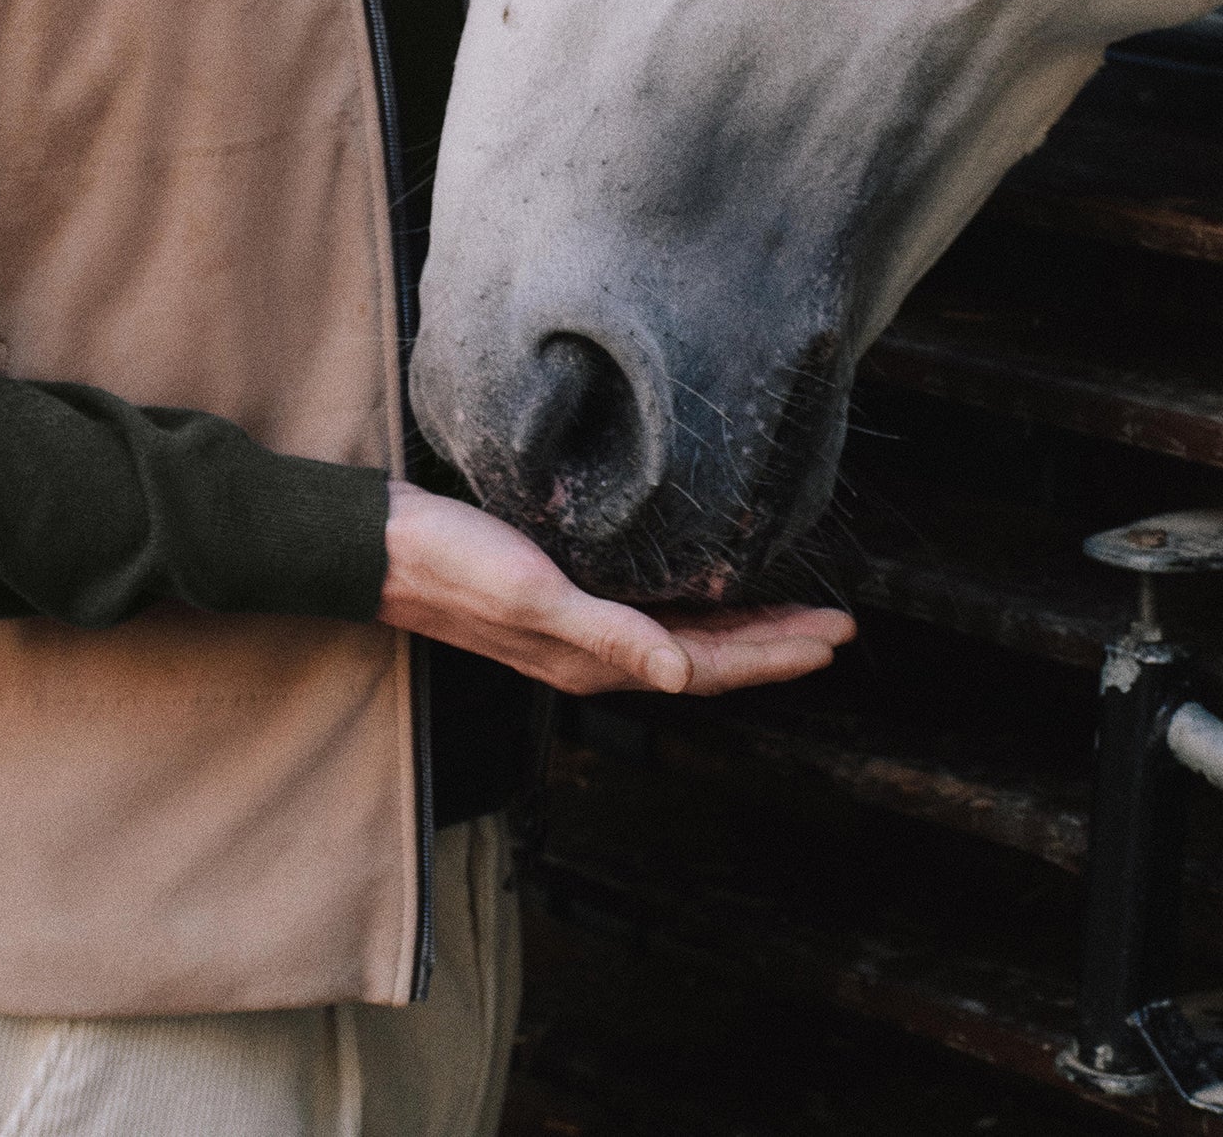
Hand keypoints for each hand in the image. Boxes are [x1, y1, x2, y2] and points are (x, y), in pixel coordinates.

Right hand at [377, 481, 853, 696]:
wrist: (384, 545)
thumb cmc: (454, 563)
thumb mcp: (533, 593)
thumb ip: (607, 632)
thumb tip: (680, 675)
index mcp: (596, 658)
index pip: (707, 667)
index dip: (773, 656)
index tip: (833, 639)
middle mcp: (594, 652)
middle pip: (705, 658)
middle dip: (774, 645)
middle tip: (838, 627)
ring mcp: (577, 627)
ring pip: (682, 637)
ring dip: (740, 630)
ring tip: (791, 613)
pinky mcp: (561, 597)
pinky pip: (649, 614)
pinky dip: (692, 608)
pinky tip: (703, 588)